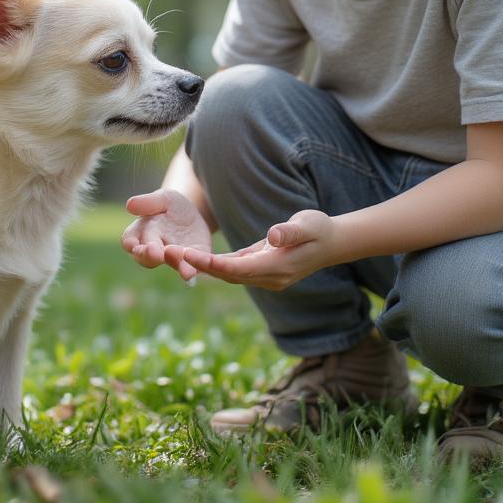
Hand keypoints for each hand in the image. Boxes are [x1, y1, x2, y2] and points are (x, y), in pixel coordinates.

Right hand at [121, 189, 212, 281]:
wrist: (195, 214)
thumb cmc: (171, 206)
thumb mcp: (163, 199)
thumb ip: (147, 202)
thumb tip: (129, 205)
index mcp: (142, 233)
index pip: (130, 240)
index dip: (130, 243)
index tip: (132, 245)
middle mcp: (155, 250)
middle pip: (147, 258)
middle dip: (150, 256)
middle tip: (156, 253)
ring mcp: (174, 258)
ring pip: (171, 264)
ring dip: (174, 263)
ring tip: (179, 259)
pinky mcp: (193, 262)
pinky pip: (191, 268)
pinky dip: (191, 270)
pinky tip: (192, 273)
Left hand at [173, 209, 335, 290]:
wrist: (332, 242)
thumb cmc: (319, 229)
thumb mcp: (308, 224)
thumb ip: (289, 231)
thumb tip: (272, 236)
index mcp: (278, 267)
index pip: (237, 269)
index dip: (211, 264)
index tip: (188, 255)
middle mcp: (269, 278)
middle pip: (228, 275)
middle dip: (199, 266)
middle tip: (170, 255)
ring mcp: (266, 277)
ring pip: (229, 274)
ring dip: (203, 266)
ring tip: (175, 255)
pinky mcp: (262, 270)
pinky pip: (235, 270)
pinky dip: (215, 264)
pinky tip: (196, 257)